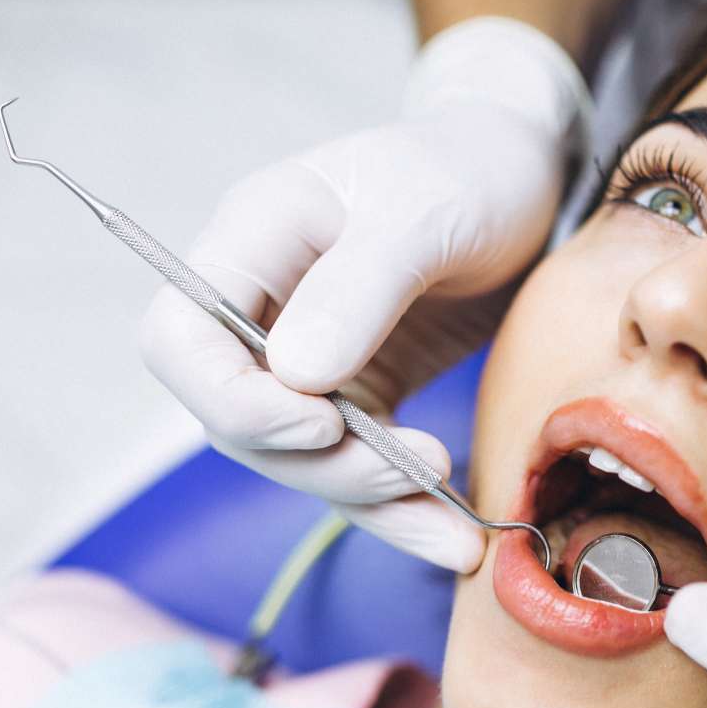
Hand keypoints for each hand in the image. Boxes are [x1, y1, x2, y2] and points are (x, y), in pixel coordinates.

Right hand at [141, 18, 589, 571]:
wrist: (529, 182)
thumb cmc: (469, 169)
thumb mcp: (425, 210)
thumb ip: (360, 285)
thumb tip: (295, 378)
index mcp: (252, 239)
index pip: (177, 338)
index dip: (230, 398)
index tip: (322, 422)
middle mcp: (265, 305)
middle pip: (237, 419)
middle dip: (321, 463)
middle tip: (413, 470)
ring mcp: (309, 357)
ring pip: (299, 461)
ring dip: (370, 501)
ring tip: (452, 527)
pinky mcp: (361, 394)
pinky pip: (358, 469)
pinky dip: (401, 509)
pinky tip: (452, 538)